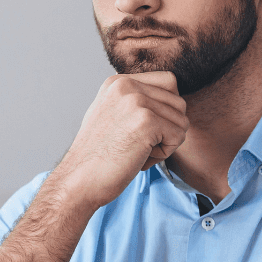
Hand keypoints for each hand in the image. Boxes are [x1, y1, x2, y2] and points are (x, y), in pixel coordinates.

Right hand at [52, 72, 187, 210]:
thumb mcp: (111, 115)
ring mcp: (136, 101)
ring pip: (181, 120)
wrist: (79, 180)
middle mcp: (126, 85)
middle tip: (139, 145)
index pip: (168, 82)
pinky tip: (140, 158)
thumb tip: (170, 98)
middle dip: (167, 129)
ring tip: (137, 151)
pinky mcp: (146, 121)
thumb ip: (134, 101)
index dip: (165, 111)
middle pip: (178, 102)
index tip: (140, 130)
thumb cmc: (97, 157)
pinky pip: (178, 135)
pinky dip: (164, 153)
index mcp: (117, 81)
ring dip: (166, 142)